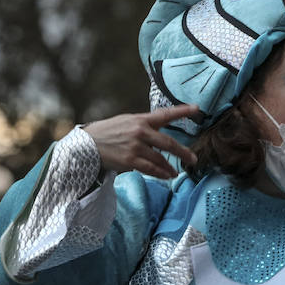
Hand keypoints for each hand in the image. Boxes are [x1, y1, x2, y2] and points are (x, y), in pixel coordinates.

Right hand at [81, 104, 198, 178]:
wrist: (87, 144)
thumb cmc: (108, 132)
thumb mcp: (126, 122)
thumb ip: (144, 126)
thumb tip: (159, 134)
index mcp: (140, 119)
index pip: (165, 114)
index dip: (182, 111)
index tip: (197, 109)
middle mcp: (140, 132)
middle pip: (168, 142)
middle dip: (183, 152)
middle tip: (193, 159)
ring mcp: (135, 146)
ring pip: (160, 159)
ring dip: (170, 167)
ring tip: (176, 172)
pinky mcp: (130, 160)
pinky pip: (150, 169)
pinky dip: (160, 173)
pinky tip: (166, 176)